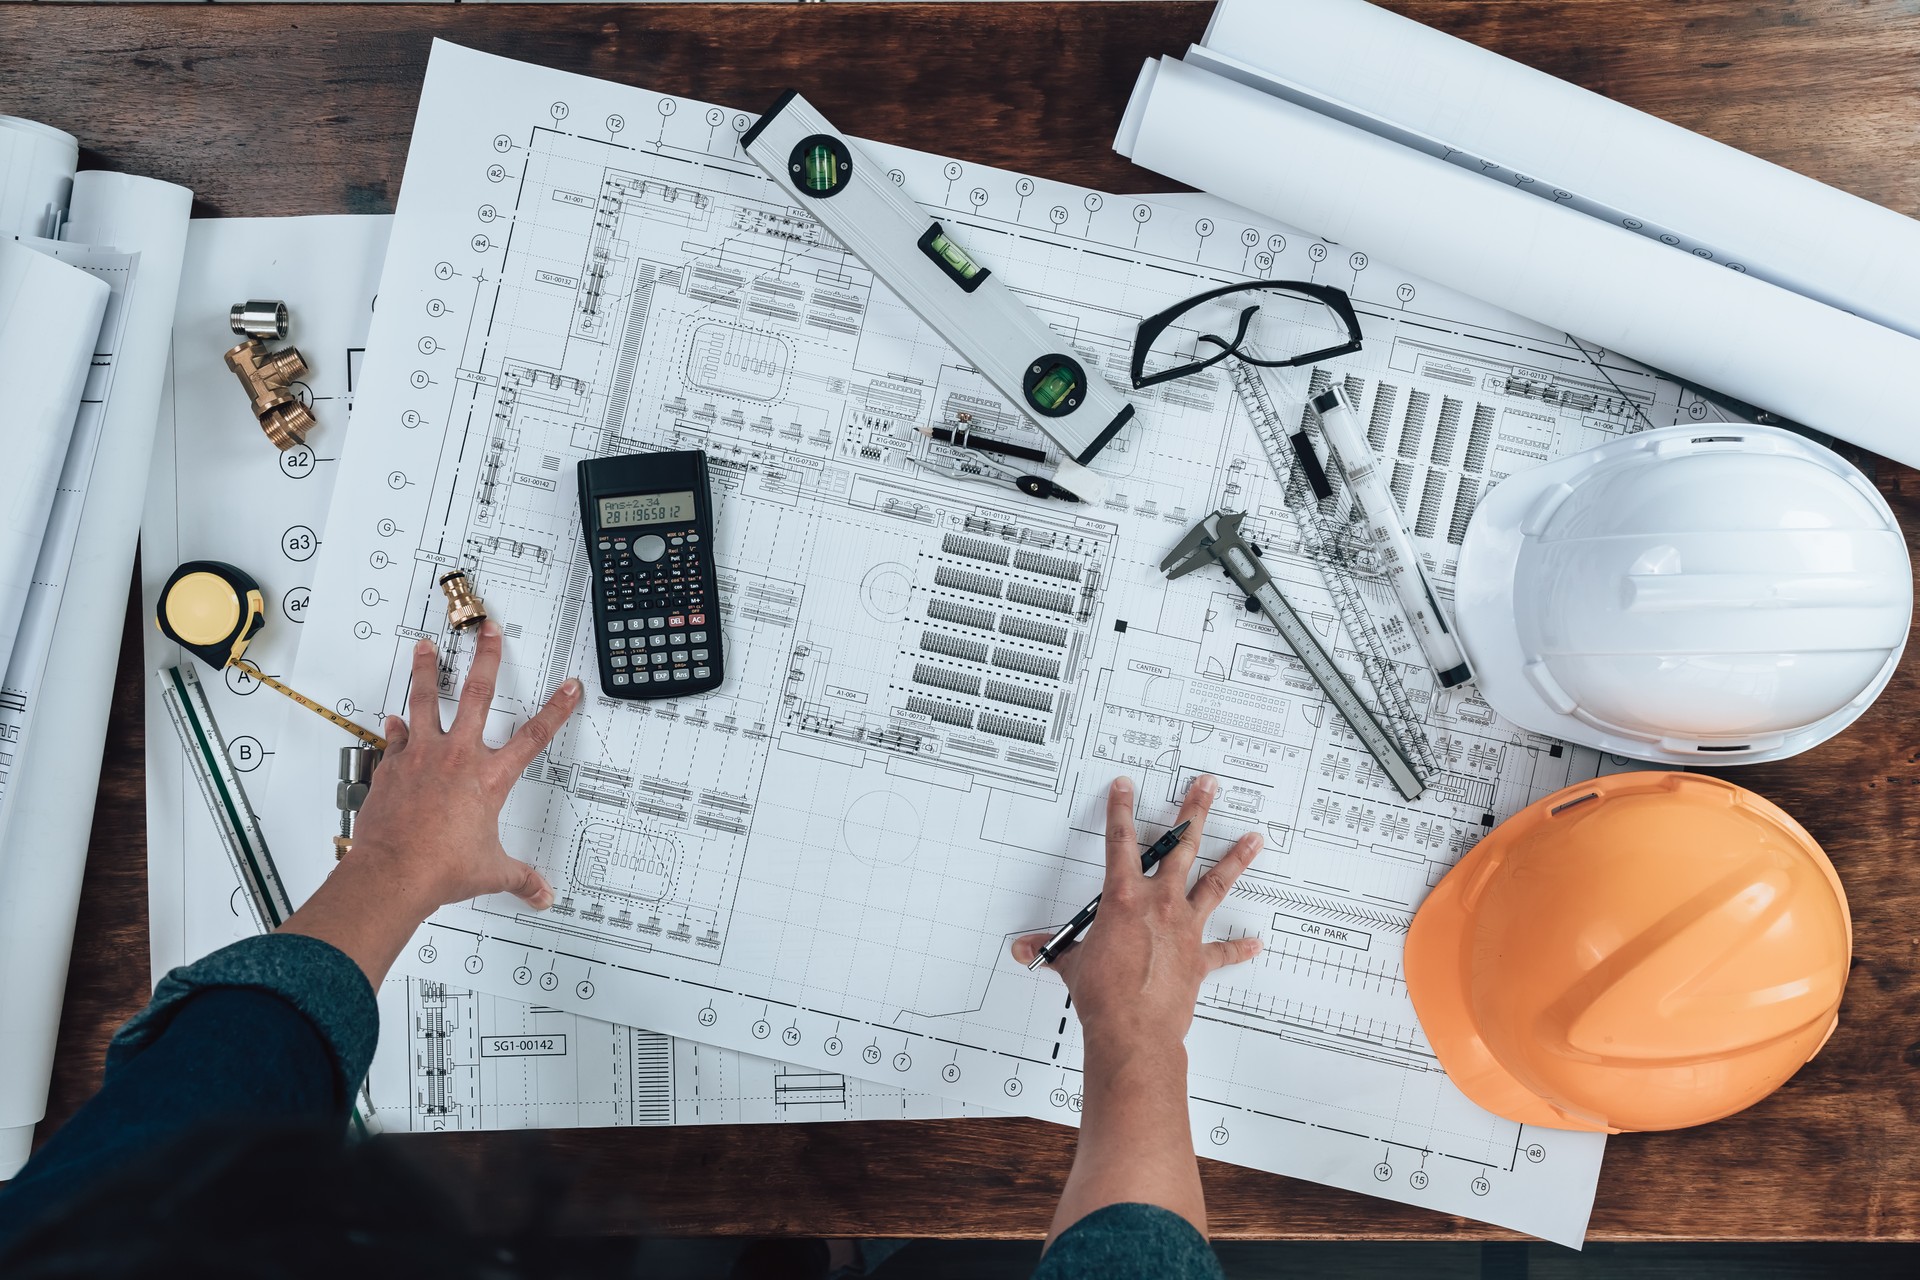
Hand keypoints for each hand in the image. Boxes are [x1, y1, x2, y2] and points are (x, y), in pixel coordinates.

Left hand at [350, 620, 581, 911]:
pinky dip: (396, 728)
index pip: (534, 736)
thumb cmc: (439, 868)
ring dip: (425, 670)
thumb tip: (540, 893)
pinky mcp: (392, 767)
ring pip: (424, 700)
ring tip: (424, 647)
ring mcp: (421, 757)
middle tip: (487, 631)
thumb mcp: (492, 871)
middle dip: (485, 657)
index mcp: (489, 778)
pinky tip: (394, 719)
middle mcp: (457, 758)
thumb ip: (520, 878)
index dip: (556, 709)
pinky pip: (395, 739)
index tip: (567, 688)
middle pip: (476, 694)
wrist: (392, 873)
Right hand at [1011, 774, 1262, 1054]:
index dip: (1120, 810)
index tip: (1125, 787)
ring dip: (1235, 860)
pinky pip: (1223, 951)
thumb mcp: (1071, 964)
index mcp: (1124, 898)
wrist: (1133, 1031)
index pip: (1120, 842)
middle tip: (1207, 786)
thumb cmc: (1103, 996)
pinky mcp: (1199, 958)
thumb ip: (1053, 950)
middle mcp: (1160, 904)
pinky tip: (1255, 943)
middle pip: (1181, 847)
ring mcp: (1185, 928)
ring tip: (1253, 838)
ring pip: (1215, 884)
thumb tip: (1026, 950)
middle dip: (1194, 812)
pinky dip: (1238, 948)